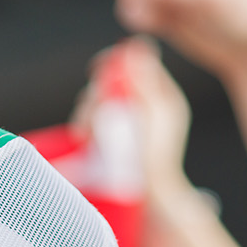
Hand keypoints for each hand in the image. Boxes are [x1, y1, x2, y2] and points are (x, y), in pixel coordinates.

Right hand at [76, 38, 192, 203]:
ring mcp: (125, 126)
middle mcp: (144, 108)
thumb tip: (134, 47)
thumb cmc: (155, 160)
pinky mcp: (109, 142)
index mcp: (162, 97)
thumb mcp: (153, 111)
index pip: (135, 64)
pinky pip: (90, 122)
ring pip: (96, 101)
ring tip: (88, 132)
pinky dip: (85, 126)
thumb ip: (143, 78)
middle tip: (95, 110)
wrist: (149, 200)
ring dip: (88, 112)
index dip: (114, 63)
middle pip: (111, 81)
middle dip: (98, 93)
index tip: (100, 69)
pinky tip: (85, 139)